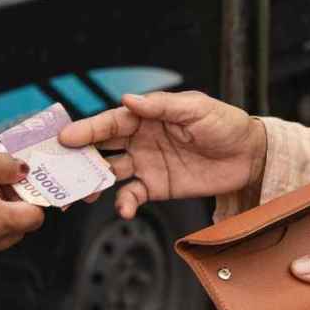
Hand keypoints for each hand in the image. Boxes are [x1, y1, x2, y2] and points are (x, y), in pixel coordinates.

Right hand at [58, 92, 266, 218]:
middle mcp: (139, 139)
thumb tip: (129, 99)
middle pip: (101, 147)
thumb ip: (162, 106)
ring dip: (92, 182)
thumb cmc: (225, 124)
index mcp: (146, 116)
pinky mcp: (156, 187)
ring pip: (109, 172)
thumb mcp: (197, 109)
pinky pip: (132, 195)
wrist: (249, 156)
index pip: (111, 122)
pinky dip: (124, 203)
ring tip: (79, 195)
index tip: (67, 138)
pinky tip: (124, 210)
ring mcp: (145, 164)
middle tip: (59, 169)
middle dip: (78, 158)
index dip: (88, 129)